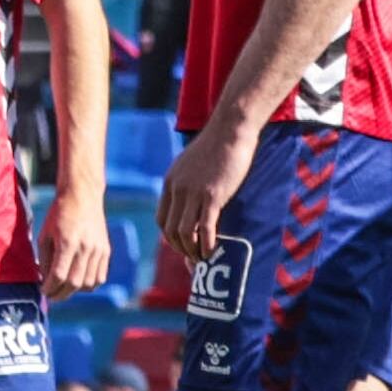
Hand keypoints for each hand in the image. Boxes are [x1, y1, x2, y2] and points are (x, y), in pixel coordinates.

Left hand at [38, 181, 113, 297]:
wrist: (82, 196)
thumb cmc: (58, 214)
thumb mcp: (45, 234)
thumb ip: (45, 259)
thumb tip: (45, 280)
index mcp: (68, 243)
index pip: (59, 276)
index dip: (49, 288)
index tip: (43, 290)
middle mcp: (86, 248)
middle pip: (74, 283)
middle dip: (60, 294)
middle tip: (51, 295)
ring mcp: (99, 250)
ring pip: (89, 283)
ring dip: (74, 291)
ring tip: (63, 288)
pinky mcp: (106, 251)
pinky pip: (100, 277)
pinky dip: (89, 284)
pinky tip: (78, 282)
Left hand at [155, 116, 249, 269]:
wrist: (229, 131)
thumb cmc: (215, 147)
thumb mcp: (190, 164)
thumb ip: (186, 181)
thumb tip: (190, 197)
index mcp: (170, 183)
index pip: (162, 219)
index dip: (170, 237)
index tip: (183, 245)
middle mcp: (177, 190)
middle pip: (170, 230)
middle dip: (181, 249)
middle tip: (194, 259)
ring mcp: (193, 193)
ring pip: (185, 232)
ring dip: (192, 251)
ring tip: (204, 258)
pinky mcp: (212, 195)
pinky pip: (204, 227)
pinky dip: (206, 244)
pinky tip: (212, 251)